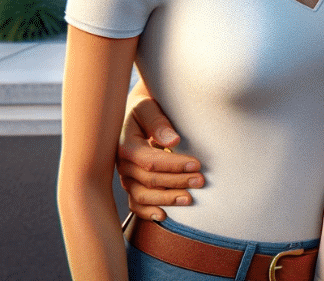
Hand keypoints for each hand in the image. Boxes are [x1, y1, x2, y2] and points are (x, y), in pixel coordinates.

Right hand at [115, 94, 204, 220]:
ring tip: (189, 199)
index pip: (149, 161)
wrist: (135, 114)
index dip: (174, 165)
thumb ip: (158, 122)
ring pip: (142, 195)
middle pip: (149, 180)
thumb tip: (174, 141)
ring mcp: (126, 177)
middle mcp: (123, 164)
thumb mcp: (148, 107)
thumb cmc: (145, 108)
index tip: (196, 164)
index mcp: (126, 145)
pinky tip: (164, 215)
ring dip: (167, 199)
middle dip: (177, 181)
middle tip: (201, 180)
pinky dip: (148, 212)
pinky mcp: (131, 185)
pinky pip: (135, 204)